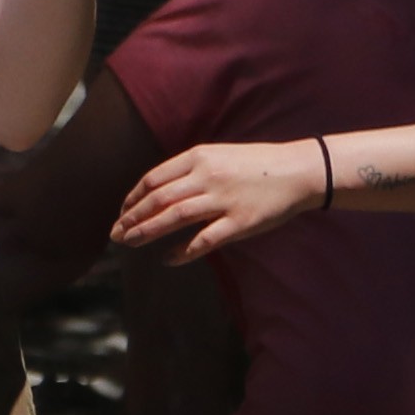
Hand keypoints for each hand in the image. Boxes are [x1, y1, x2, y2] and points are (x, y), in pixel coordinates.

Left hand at [113, 137, 327, 260]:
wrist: (297, 170)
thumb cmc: (255, 165)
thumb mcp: (217, 156)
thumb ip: (188, 170)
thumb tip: (156, 191)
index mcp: (198, 157)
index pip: (153, 179)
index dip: (132, 198)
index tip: (122, 213)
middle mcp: (207, 176)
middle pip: (158, 199)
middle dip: (132, 218)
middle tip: (116, 234)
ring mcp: (223, 200)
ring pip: (174, 217)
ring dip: (147, 231)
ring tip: (130, 243)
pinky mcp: (240, 222)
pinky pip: (204, 240)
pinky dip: (182, 251)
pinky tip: (167, 258)